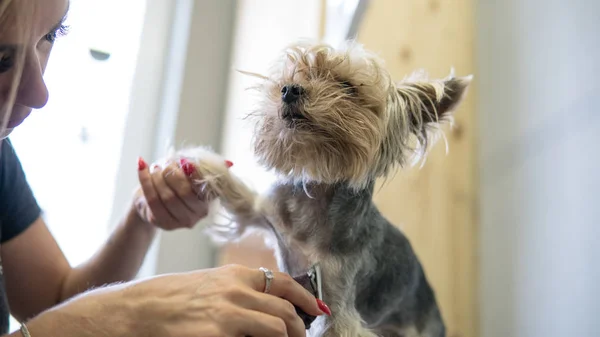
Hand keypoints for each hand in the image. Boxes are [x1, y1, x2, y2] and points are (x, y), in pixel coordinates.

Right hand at [39, 264, 327, 336]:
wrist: (136, 309)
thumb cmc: (170, 297)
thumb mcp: (208, 283)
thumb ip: (238, 290)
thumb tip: (267, 302)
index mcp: (234, 274)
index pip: (284, 282)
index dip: (306, 298)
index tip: (317, 310)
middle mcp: (236, 290)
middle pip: (286, 308)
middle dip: (299, 326)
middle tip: (301, 336)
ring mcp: (228, 313)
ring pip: (278, 327)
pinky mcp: (217, 334)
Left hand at [133, 156, 216, 229]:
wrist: (152, 196)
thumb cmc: (175, 179)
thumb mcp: (190, 169)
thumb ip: (205, 166)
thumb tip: (228, 164)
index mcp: (210, 198)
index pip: (203, 186)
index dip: (194, 174)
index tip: (184, 162)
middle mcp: (199, 213)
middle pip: (183, 192)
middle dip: (171, 173)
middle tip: (163, 163)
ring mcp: (181, 221)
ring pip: (167, 196)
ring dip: (157, 177)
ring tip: (154, 167)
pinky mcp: (163, 223)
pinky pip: (152, 200)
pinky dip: (145, 180)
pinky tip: (142, 167)